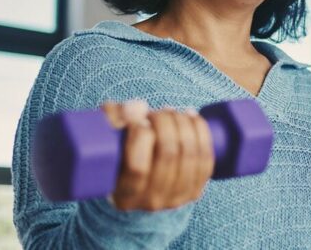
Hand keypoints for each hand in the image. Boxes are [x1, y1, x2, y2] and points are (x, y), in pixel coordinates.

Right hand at [100, 100, 214, 210]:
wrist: (142, 183)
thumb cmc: (119, 157)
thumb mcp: (105, 140)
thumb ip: (112, 119)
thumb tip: (137, 108)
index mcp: (124, 196)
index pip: (138, 167)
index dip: (141, 136)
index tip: (140, 119)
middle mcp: (151, 202)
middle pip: (168, 154)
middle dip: (165, 123)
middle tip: (158, 112)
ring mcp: (176, 198)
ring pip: (189, 153)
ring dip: (183, 124)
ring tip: (172, 112)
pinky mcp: (196, 190)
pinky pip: (205, 158)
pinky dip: (201, 132)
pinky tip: (192, 117)